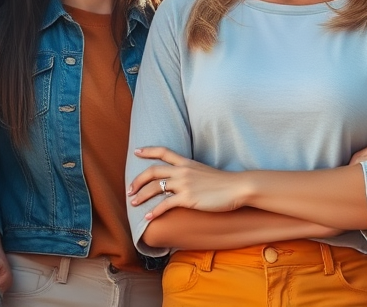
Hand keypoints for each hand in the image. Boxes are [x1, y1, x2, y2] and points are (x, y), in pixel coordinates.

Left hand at [128, 146, 246, 219]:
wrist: (237, 187)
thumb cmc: (224, 182)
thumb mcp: (205, 172)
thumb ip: (192, 174)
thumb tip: (185, 180)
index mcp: (187, 162)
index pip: (163, 152)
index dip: (148, 151)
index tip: (136, 151)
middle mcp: (183, 171)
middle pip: (153, 170)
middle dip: (138, 180)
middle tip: (129, 189)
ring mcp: (184, 184)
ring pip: (155, 187)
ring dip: (141, 195)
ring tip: (133, 203)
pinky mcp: (188, 198)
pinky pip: (165, 204)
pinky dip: (154, 211)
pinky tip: (147, 217)